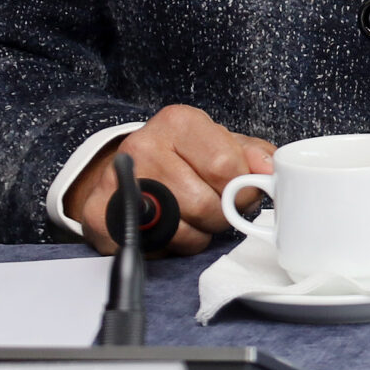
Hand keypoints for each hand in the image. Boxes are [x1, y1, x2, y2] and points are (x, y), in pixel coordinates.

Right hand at [66, 104, 274, 255]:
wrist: (125, 169)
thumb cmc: (183, 158)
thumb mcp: (222, 144)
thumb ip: (254, 156)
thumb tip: (270, 171)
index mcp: (179, 122)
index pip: (225, 166)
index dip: (241, 189)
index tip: (239, 191)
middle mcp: (144, 145)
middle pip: (205, 204)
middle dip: (220, 216)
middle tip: (214, 210)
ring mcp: (117, 179)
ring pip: (182, 231)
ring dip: (196, 235)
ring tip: (189, 217)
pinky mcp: (99, 214)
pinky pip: (154, 247)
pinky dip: (168, 247)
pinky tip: (165, 228)